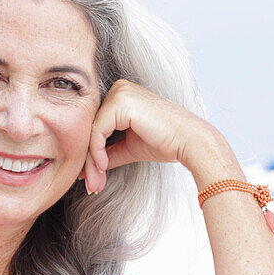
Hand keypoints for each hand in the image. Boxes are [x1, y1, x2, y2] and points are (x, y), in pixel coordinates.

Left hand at [78, 79, 213, 193]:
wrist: (188, 141)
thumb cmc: (164, 142)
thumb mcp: (128, 147)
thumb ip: (106, 153)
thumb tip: (85, 168)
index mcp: (120, 95)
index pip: (95, 126)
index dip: (90, 155)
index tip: (91, 179)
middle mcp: (118, 88)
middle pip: (90, 129)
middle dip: (88, 161)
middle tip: (91, 186)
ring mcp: (119, 92)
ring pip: (91, 132)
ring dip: (91, 162)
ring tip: (96, 183)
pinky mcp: (121, 102)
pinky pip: (97, 131)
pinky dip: (96, 152)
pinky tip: (103, 167)